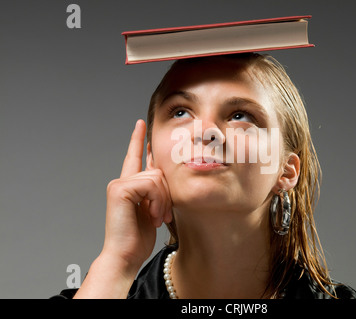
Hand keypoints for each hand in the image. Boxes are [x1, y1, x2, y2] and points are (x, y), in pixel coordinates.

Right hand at [74, 119, 171, 297]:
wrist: (125, 256)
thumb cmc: (138, 238)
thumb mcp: (153, 210)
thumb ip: (156, 192)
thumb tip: (165, 176)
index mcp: (129, 186)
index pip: (134, 157)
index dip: (138, 139)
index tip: (141, 123)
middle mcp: (122, 182)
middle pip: (157, 170)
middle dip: (166, 194)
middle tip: (162, 215)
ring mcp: (119, 184)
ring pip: (157, 177)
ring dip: (163, 201)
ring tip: (156, 217)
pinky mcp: (120, 189)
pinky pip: (151, 184)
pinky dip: (158, 201)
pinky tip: (152, 215)